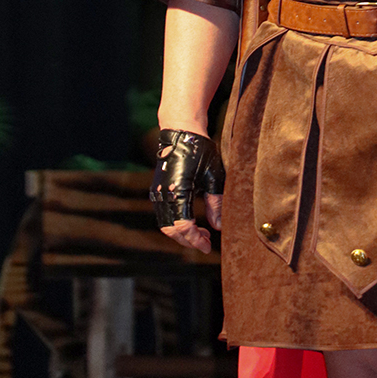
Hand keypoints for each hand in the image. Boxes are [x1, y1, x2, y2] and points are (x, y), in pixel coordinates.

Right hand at [149, 129, 224, 254]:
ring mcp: (157, 192)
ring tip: (203, 232)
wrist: (181, 130)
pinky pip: (164, 214)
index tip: (208, 247)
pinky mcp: (157, 189)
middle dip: (188, 240)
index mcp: (177, 192)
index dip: (195, 240)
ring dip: (182, 232)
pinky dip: (176, 222)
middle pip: (171, 230)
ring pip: (166, 224)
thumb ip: (216, 204)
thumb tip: (219, 226)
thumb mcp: (213, 177)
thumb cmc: (200, 150)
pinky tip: (193, 220)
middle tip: (207, 242)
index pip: (184, 228)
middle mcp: (163, 195)